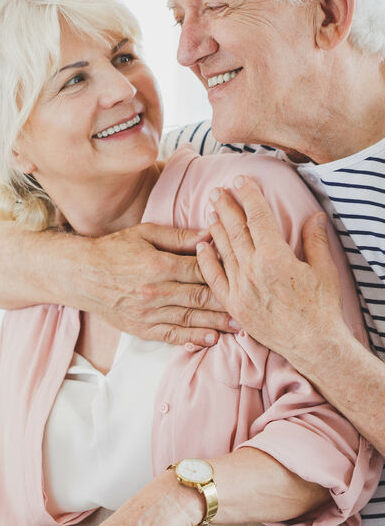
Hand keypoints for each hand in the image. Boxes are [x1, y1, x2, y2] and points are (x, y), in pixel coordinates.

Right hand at [84, 223, 233, 345]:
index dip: (225, 271)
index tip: (245, 273)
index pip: (201, 269)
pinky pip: (170, 335)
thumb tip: (209, 235)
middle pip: (201, 297)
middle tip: (253, 305)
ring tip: (241, 327)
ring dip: (217, 323)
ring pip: (190, 318)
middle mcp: (155, 292)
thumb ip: (178, 236)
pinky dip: (191, 338)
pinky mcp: (140, 327)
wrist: (81, 275)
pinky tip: (209, 340)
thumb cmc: (113, 250)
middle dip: (229, 302)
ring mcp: (148, 313)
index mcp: (158, 265)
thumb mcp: (144, 233)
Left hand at [196, 176, 348, 366]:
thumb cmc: (321, 307)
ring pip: (223, 251)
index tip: (241, 181)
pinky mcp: (233, 304)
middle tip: (218, 191)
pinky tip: (201, 247)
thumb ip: (315, 241)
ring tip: (210, 211)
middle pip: (236, 231)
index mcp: (275, 258)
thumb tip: (314, 216)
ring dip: (216, 229)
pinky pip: (214, 279)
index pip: (258, 219)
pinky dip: (206, 261)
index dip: (249, 197)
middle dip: (226, 207)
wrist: (311, 344)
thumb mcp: (324, 270)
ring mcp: (239, 288)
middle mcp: (252, 270)